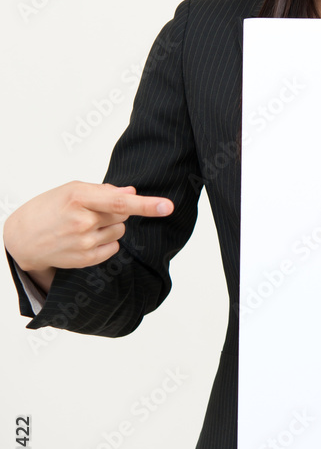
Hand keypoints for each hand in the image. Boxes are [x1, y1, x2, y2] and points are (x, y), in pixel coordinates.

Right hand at [3, 181, 173, 272]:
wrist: (23, 238)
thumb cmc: (49, 207)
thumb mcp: (72, 189)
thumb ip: (104, 190)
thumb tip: (132, 192)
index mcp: (78, 197)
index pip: (119, 201)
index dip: (146, 204)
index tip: (167, 206)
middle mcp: (82, 221)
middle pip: (123, 214)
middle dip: (116, 209)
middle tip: (93, 209)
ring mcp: (84, 242)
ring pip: (120, 230)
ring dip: (110, 225)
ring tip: (85, 224)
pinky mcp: (86, 259)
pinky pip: (114, 246)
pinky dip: (106, 240)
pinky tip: (85, 237)